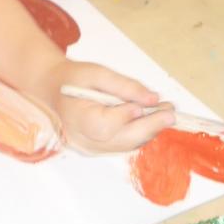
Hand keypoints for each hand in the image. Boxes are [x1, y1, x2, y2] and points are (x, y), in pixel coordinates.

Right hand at [45, 60, 174, 153]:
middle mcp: (83, 140)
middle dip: (150, 126)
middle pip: (121, 140)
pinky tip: (150, 119)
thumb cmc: (72, 79)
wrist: (52, 90)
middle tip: (171, 113)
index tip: (147, 104)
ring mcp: (90, 148)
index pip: (105, 126)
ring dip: (149, 130)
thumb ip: (124, 86)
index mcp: (76, 119)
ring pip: (126, 145)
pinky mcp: (98, 150)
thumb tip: (153, 99)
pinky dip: (139, 133)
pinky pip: (123, 144)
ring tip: (165, 113)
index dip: (127, 117)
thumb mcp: (95, 73)